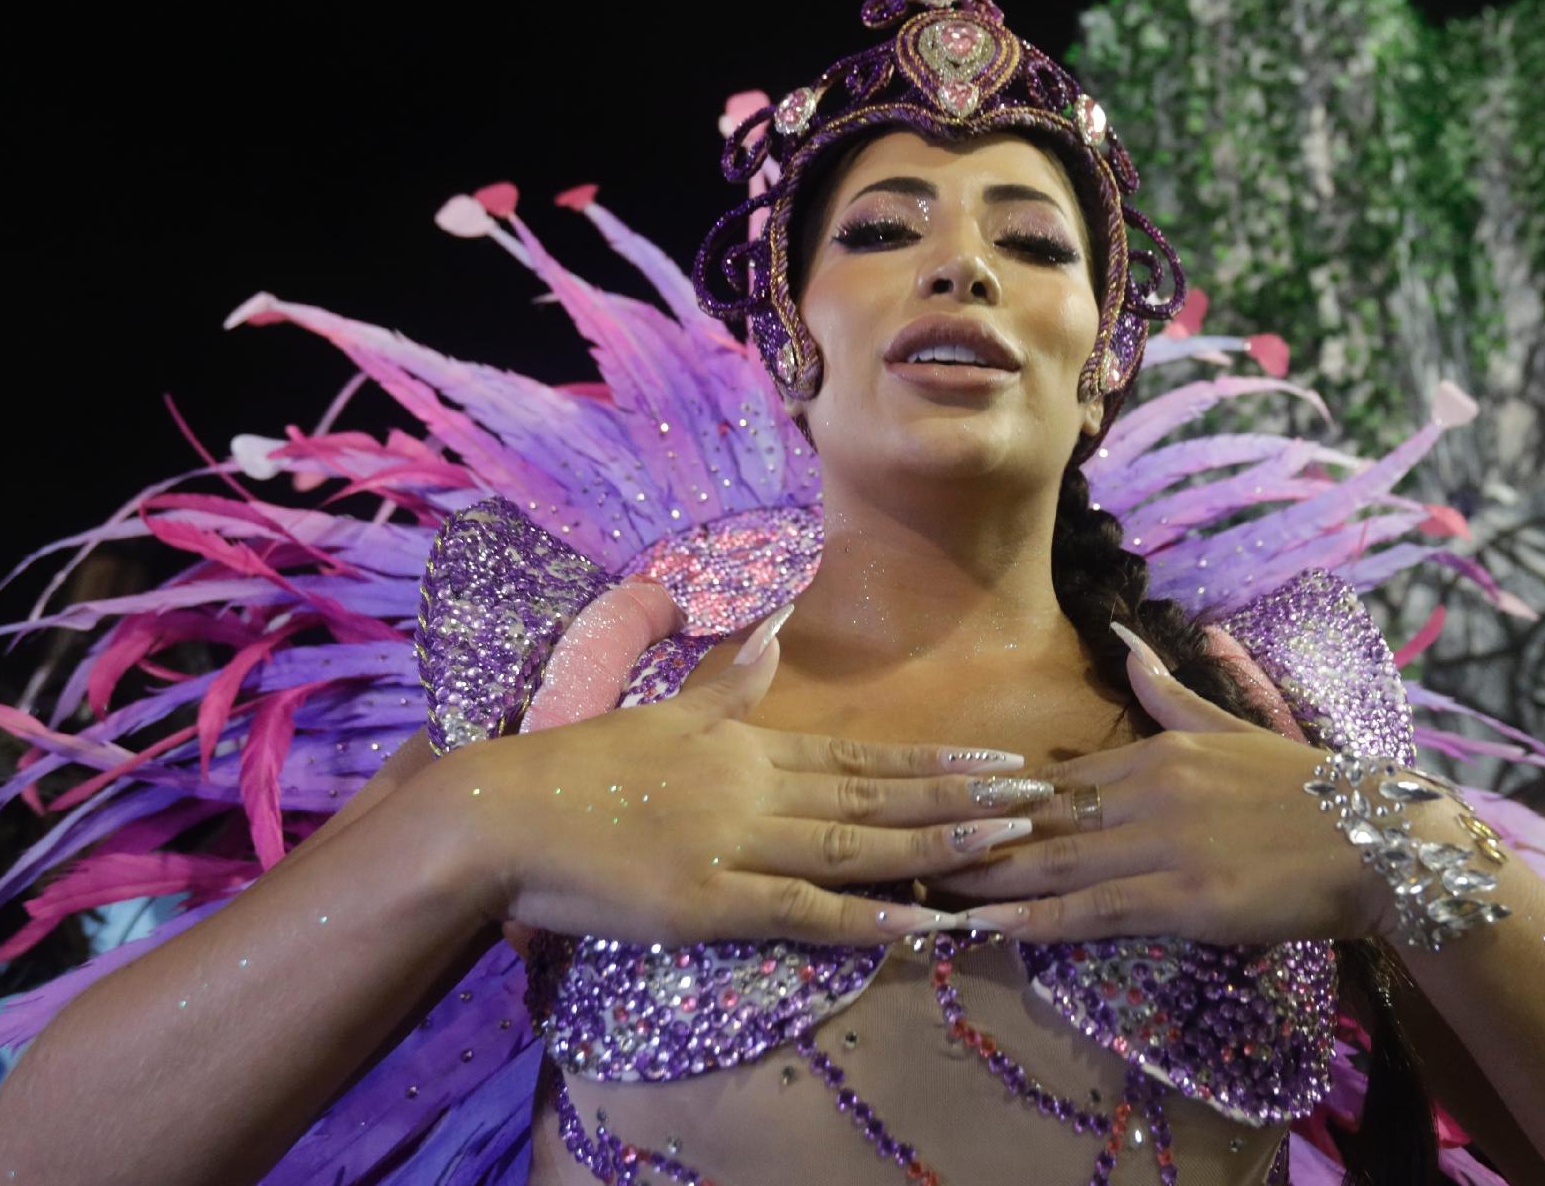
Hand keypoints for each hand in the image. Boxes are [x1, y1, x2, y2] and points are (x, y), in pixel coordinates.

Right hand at [395, 608, 1050, 947]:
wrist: (505, 812)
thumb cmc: (580, 766)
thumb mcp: (663, 711)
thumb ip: (726, 677)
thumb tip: (771, 618)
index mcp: (749, 749)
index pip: (863, 757)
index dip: (936, 763)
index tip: (1001, 762)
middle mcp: (758, 790)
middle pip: (879, 797)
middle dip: (963, 800)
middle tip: (1040, 801)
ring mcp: (737, 844)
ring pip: (857, 846)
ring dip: (937, 847)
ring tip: (1007, 846)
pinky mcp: (709, 900)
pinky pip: (800, 911)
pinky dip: (864, 920)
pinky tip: (919, 927)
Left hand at [929, 626, 1393, 944]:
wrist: (1381, 838)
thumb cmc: (1305, 789)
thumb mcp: (1230, 727)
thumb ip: (1167, 694)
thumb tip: (1124, 644)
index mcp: (1155, 754)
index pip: (1055, 778)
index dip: (993, 798)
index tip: (938, 806)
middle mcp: (1148, 792)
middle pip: (1039, 819)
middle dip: (970, 838)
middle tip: (903, 851)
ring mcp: (1165, 844)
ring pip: (1055, 862)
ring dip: (985, 878)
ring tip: (922, 890)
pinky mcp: (1186, 896)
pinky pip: (1097, 909)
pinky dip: (1038, 917)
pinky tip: (990, 926)